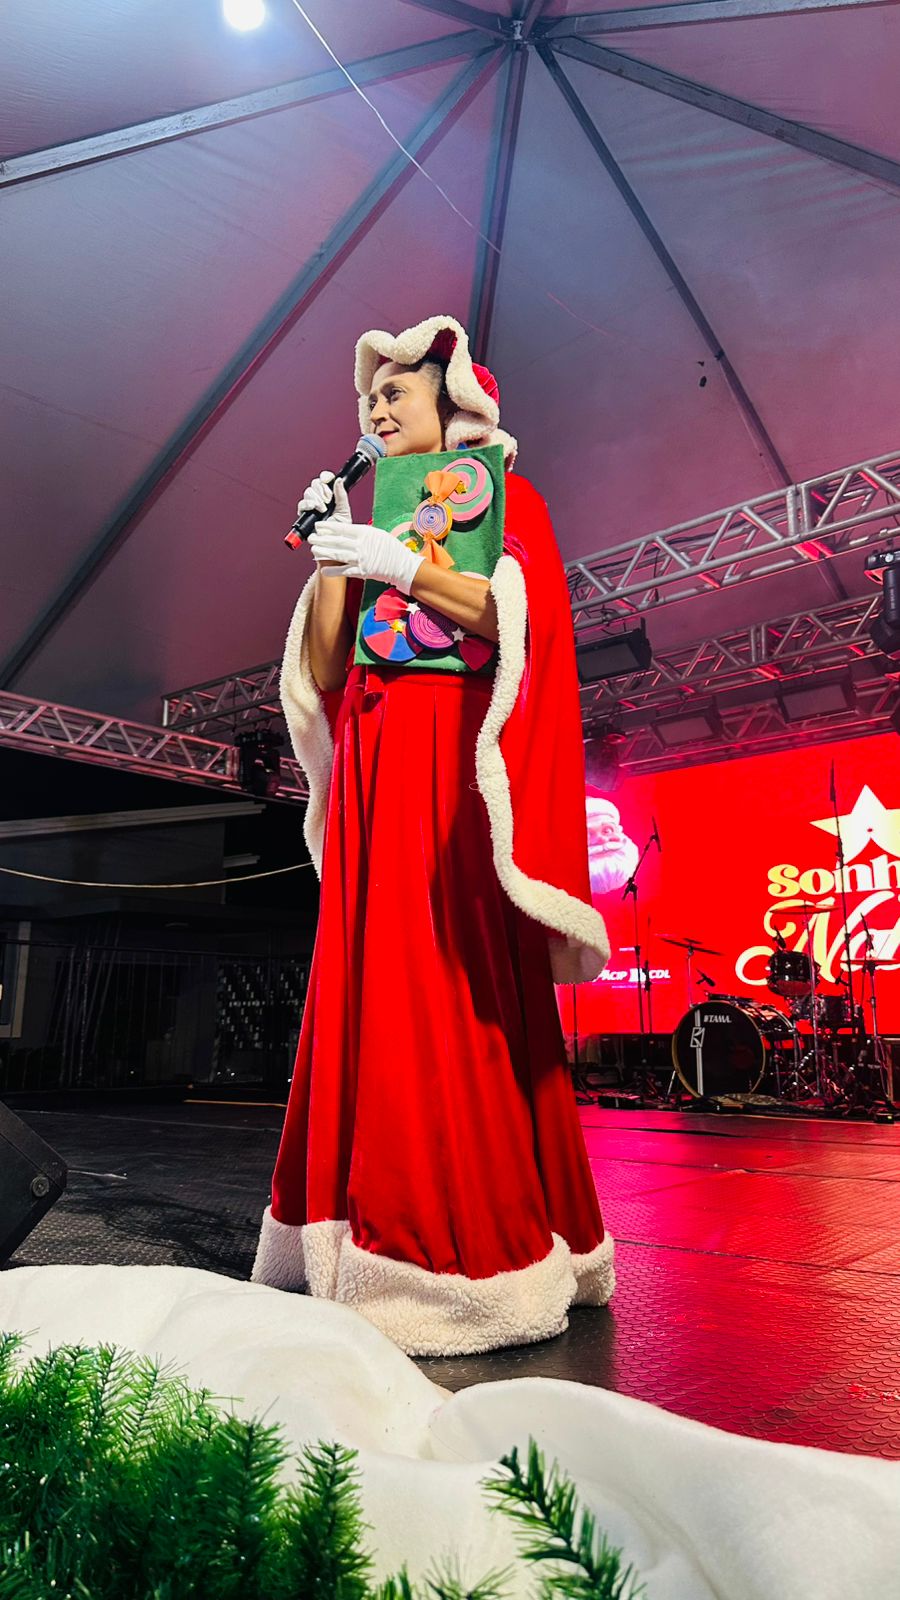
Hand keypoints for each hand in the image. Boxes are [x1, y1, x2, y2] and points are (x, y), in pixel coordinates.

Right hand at [296, 470, 350, 527]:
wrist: (333, 542)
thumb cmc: (339, 530)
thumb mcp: (344, 510)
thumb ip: (341, 495)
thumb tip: (339, 481)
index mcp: (329, 496)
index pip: (325, 480)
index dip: (325, 477)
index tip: (327, 479)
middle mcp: (319, 499)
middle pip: (315, 484)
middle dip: (322, 489)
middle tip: (328, 499)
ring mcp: (311, 506)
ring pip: (308, 492)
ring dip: (316, 498)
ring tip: (323, 508)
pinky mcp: (304, 514)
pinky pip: (302, 504)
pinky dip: (308, 504)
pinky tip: (314, 508)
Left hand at [309, 507, 423, 595]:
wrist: (401, 565)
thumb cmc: (390, 547)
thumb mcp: (376, 533)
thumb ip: (361, 532)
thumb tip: (346, 530)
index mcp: (365, 533)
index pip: (342, 529)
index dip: (328, 527)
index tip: (318, 526)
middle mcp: (361, 546)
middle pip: (337, 542)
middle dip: (322, 539)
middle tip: (311, 538)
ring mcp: (361, 559)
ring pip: (338, 555)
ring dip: (324, 553)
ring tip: (313, 550)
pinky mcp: (362, 572)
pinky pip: (344, 571)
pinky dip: (333, 571)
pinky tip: (323, 570)